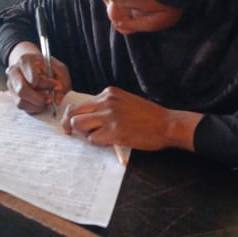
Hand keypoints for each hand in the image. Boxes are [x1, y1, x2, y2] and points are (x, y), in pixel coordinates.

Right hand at [6, 46, 71, 113]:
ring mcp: (11, 84)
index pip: (33, 78)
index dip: (46, 85)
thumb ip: (62, 82)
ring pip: (20, 101)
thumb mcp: (59, 69)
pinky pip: (20, 106)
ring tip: (46, 102)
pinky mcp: (12, 95)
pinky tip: (41, 104)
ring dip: (36, 105)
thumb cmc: (48, 67)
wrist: (36, 66)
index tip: (56, 86)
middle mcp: (14, 71)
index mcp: (25, 60)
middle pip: (22, 90)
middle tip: (50, 99)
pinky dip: (33, 108)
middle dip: (39, 98)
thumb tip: (57, 99)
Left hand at [61, 86, 201, 151]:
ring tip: (97, 137)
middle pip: (74, 113)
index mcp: (109, 93)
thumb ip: (108, 105)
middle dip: (70, 125)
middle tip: (72, 134)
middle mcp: (106, 102)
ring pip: (79, 125)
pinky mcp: (114, 132)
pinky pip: (93, 139)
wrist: (167, 124)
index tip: (71, 124)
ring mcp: (109, 117)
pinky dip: (97, 143)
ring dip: (84, 134)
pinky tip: (109, 142)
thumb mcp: (126, 101)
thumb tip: (90, 117)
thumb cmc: (150, 116)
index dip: (73, 116)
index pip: (80, 103)